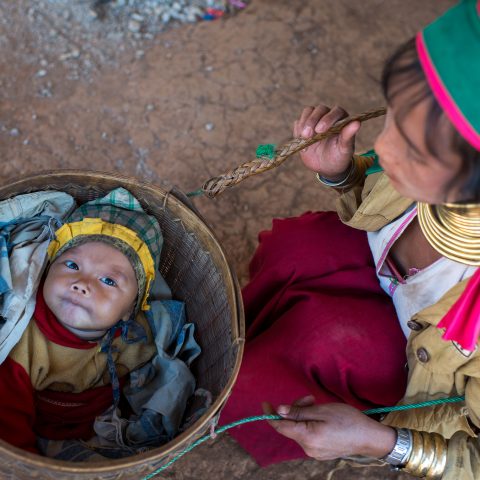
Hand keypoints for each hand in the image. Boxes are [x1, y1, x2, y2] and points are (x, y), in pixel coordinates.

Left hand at [263, 396, 395, 460]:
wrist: (370, 437)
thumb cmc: (348, 420)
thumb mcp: (322, 410)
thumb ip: (298, 412)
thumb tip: (279, 411)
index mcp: (307, 437)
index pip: (280, 427)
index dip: (270, 414)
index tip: (265, 403)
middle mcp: (308, 448)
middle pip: (291, 426)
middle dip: (295, 410)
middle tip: (309, 398)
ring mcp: (314, 452)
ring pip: (299, 430)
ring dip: (303, 415)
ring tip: (317, 405)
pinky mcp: (321, 452)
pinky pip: (307, 435)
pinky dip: (309, 424)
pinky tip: (321, 417)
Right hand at [294, 105, 360, 179]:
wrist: (326, 168)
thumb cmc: (338, 158)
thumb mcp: (344, 150)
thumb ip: (348, 136)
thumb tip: (357, 123)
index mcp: (342, 120)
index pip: (336, 111)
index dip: (327, 118)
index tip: (320, 130)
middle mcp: (329, 116)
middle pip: (319, 109)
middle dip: (312, 121)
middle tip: (307, 136)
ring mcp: (315, 120)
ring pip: (308, 112)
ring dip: (303, 124)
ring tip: (304, 138)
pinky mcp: (304, 126)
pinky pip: (298, 123)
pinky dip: (297, 131)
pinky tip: (300, 141)